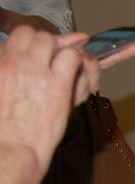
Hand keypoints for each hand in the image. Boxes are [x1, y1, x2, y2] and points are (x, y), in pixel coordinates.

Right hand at [0, 27, 83, 169]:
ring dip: (62, 53)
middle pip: (38, 35)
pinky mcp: (59, 84)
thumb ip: (12, 67)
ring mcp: (37, 71)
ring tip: (63, 72)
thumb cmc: (6, 126)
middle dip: (48, 46)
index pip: (19, 35)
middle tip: (52, 65)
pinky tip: (72, 78)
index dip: (32, 42)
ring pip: (55, 42)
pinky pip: (73, 57)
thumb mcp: (2, 89)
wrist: (11, 148)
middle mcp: (15, 62)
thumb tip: (38, 52)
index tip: (37, 55)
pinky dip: (77, 64)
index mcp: (0, 63)